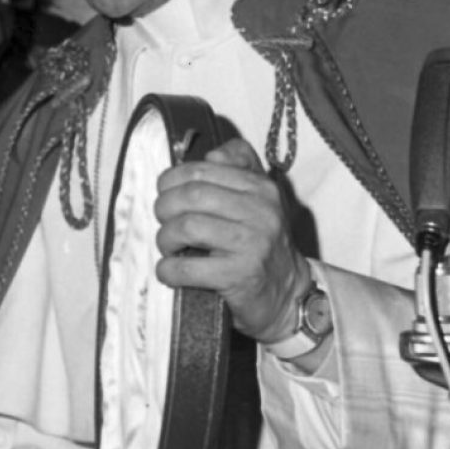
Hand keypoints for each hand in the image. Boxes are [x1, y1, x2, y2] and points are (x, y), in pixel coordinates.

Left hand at [154, 138, 309, 341]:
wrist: (287, 294)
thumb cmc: (262, 244)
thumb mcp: (259, 200)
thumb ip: (238, 168)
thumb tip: (210, 154)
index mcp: (260, 188)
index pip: (202, 170)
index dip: (171, 180)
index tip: (164, 193)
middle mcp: (261, 211)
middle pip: (192, 195)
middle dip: (164, 208)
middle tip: (163, 221)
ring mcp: (252, 244)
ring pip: (186, 227)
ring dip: (165, 238)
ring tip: (169, 247)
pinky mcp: (239, 276)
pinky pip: (186, 267)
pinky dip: (168, 270)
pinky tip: (169, 271)